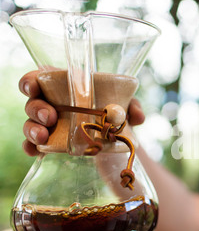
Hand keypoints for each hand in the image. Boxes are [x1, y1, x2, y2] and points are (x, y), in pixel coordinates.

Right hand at [20, 70, 145, 155]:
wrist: (115, 138)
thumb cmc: (115, 111)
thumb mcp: (126, 105)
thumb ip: (133, 106)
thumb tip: (137, 117)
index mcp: (66, 87)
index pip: (39, 78)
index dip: (31, 81)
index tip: (34, 87)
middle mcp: (53, 103)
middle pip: (33, 102)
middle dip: (36, 108)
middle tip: (49, 117)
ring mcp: (49, 125)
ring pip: (30, 123)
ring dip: (32, 129)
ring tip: (43, 137)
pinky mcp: (51, 143)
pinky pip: (34, 144)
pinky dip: (31, 148)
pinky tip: (34, 152)